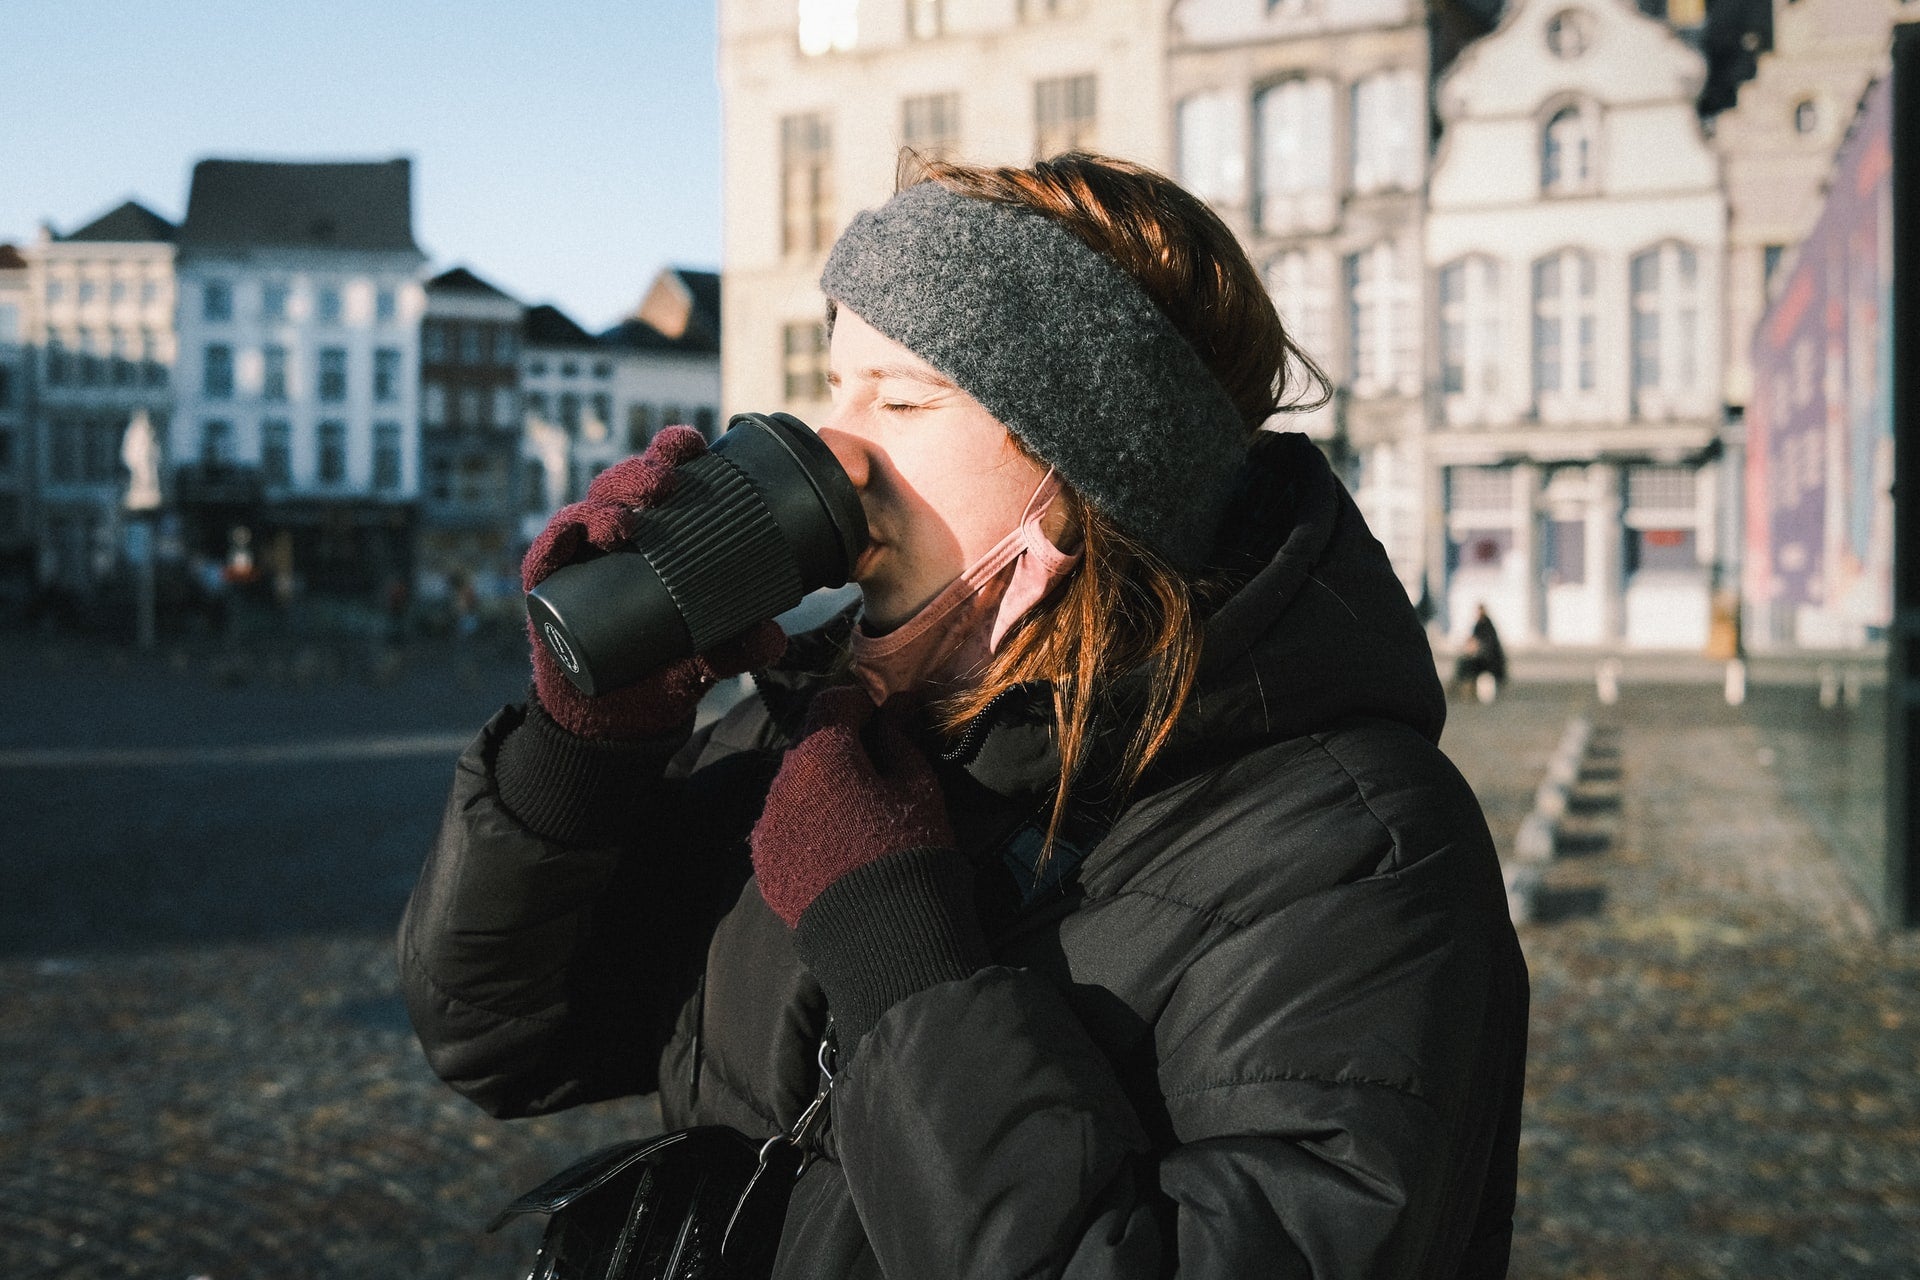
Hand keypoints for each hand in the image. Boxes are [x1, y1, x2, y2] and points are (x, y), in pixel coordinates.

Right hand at [523, 427, 784, 738]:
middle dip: (641, 474)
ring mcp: (578, 561)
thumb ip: (737, 650)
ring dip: (604, 507)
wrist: (613, 719)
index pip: (661, 480)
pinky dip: (556, 540)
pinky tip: (573, 535)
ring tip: (626, 522)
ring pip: (584, 513)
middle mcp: (613, 539)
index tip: (693, 445)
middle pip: (621, 487)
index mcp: (654, 537)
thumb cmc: (660, 672)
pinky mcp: (547, 589)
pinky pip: (546, 556)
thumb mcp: (706, 660)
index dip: (672, 453)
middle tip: (666, 483)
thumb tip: (774, 638)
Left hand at [751, 686, 954, 926]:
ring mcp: (768, 827)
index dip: (862, 705)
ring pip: (794, 789)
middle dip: (839, 750)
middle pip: (809, 747)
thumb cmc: (912, 849)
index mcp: (820, 752)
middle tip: (877, 773)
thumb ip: (901, 739)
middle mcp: (782, 782)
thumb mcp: (919, 786)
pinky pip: (785, 830)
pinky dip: (807, 829)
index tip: (884, 720)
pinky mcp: (765, 866)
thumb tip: (897, 705)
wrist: (886, 938)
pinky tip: (838, 852)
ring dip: (820, 791)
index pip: (833, 702)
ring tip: (857, 819)